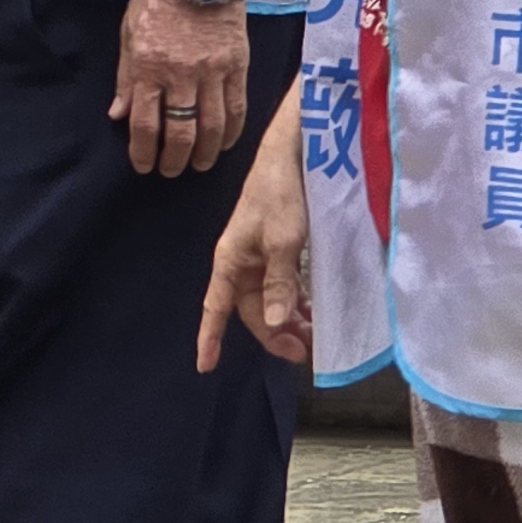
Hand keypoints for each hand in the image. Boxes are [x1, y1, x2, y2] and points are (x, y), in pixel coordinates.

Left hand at [114, 0, 250, 174]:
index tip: (143, 166)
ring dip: (205, 153)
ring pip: (212, 126)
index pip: (145, 124)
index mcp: (149, 68)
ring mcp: (213, 72)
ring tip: (199, 165)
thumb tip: (118, 115)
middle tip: (170, 171)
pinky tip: (224, 144)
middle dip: (174, 159)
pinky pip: (237, 108)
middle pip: (181, 132)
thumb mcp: (128, 36)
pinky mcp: (237, 66)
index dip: (143, 152)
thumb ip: (126, 79)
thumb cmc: (155, 1)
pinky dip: (231, 132)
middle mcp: (182, 75)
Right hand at [198, 102, 311, 369]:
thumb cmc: (281, 195)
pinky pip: (284, 288)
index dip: (210, 337)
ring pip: (271, 302)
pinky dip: (298, 304)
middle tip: (306, 352)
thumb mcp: (284, 240)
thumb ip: (280, 282)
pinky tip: (314, 314)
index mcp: (232, 261)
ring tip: (316, 338)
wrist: (292, 156)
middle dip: (275, 334)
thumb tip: (274, 322)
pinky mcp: (279, 251)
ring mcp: (261, 258)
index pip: (216, 307)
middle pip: (252, 312)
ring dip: (290, 321)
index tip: (205, 366)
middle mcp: (242, 264)